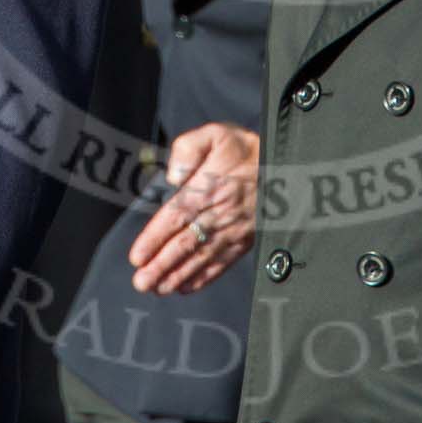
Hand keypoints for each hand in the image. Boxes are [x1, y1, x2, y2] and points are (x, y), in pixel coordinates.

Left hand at [128, 122, 259, 295]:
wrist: (283, 163)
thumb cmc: (244, 149)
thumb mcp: (215, 134)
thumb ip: (187, 148)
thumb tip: (172, 176)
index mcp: (208, 187)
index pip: (175, 216)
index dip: (155, 239)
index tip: (137, 257)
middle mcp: (219, 212)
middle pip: (184, 243)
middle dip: (160, 265)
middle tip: (141, 282)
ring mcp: (233, 229)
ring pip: (200, 257)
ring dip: (177, 275)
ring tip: (158, 288)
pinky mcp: (244, 240)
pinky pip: (222, 262)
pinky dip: (204, 277)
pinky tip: (187, 287)